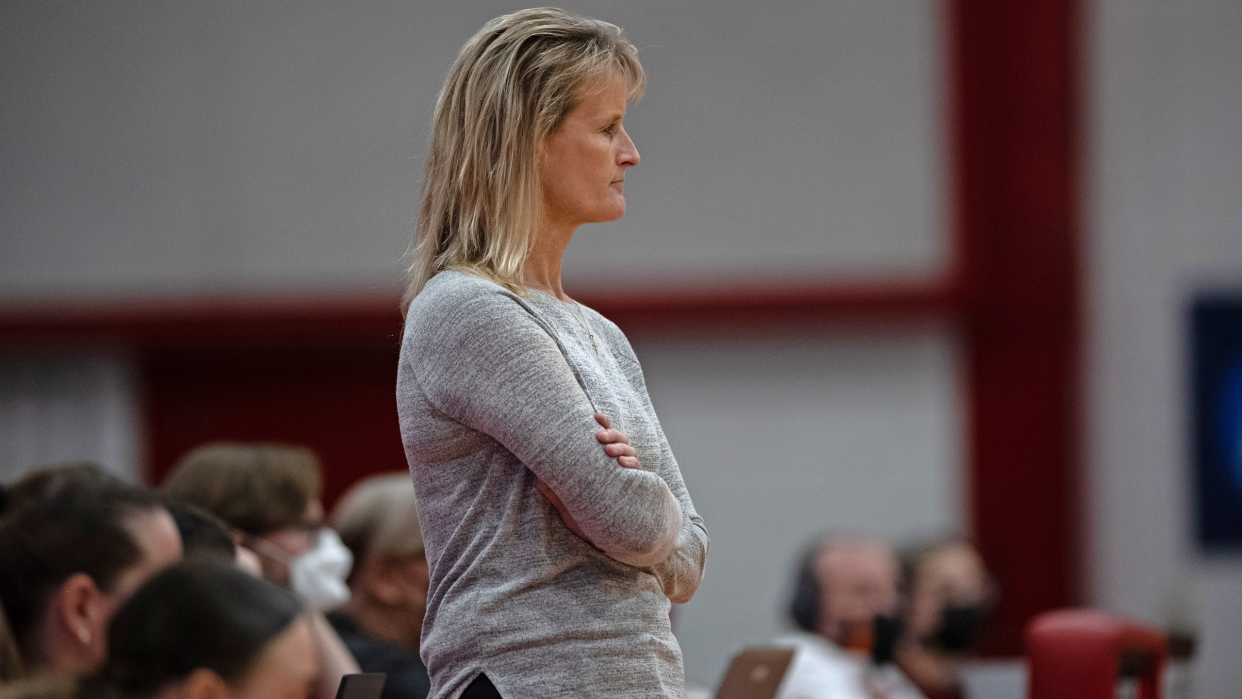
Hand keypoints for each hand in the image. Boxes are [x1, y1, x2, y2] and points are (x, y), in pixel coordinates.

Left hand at [538, 413, 639, 542]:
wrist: (607, 544)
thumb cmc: (588, 523)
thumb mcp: (568, 506)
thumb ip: (555, 492)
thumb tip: (538, 477)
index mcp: (602, 464)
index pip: (605, 439)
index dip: (603, 424)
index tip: (595, 415)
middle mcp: (617, 466)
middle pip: (620, 439)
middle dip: (611, 434)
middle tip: (598, 437)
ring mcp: (629, 476)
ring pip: (630, 451)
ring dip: (621, 448)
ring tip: (609, 452)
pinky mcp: (637, 488)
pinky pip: (638, 471)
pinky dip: (632, 464)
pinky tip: (624, 464)